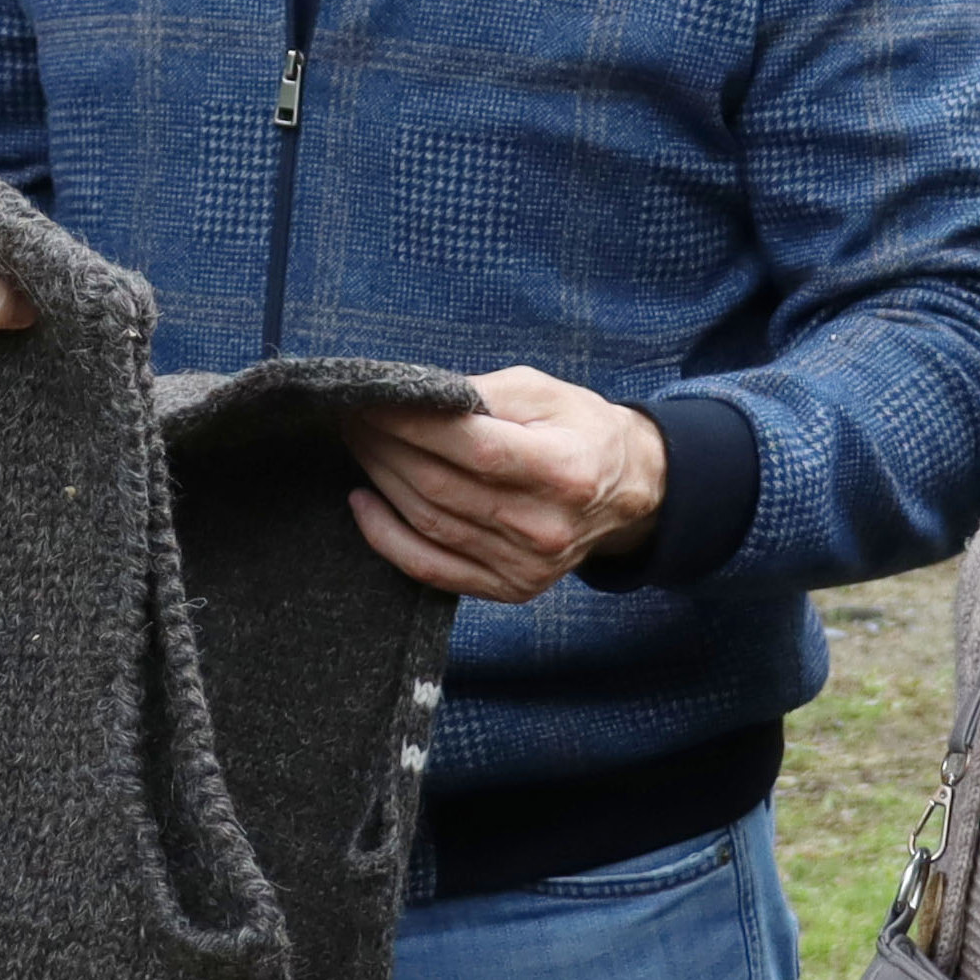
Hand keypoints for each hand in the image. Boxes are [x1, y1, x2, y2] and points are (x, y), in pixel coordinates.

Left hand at [345, 367, 667, 602]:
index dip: (411, 424)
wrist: (627, 491)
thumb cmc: (580, 431)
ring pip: (430, 523)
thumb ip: (482, 394)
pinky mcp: (510, 588)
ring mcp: (527, 564)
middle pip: (441, 486)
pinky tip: (363, 505)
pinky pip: (431, 569)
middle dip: (384, 446)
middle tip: (351, 417)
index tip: (370, 399)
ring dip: (381, 480)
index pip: (472, 446)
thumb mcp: (544, 392)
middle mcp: (546, 524)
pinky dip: (387, 539)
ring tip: (358, 446)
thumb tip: (414, 398)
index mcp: (562, 467)